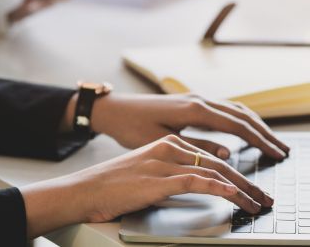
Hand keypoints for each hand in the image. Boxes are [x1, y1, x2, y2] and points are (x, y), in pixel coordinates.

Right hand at [22, 135, 272, 237]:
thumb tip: (189, 185)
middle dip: (244, 179)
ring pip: (211, 170)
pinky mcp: (157, 179)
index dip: (232, 169)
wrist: (83, 189)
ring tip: (257, 200)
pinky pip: (195, 181)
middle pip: (215, 161)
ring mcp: (162, 163)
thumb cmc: (109, 185)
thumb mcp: (142, 173)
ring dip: (240, 187)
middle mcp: (166, 149)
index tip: (246, 183)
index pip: (206, 154)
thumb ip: (166, 173)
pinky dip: (218, 187)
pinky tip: (233, 194)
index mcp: (163, 144)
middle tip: (261, 194)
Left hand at [61, 93, 288, 159]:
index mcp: (193, 109)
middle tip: (282, 150)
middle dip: (264, 132)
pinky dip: (239, 118)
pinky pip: (222, 108)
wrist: (113, 110)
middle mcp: (197, 100)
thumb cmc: (131, 127)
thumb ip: (195, 147)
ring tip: (270, 140)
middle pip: (241, 114)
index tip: (277, 153)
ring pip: (233, 108)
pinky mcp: (189, 102)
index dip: (260, 140)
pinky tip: (243, 128)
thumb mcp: (161, 142)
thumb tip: (227, 153)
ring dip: (254, 124)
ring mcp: (194, 99)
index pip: (236, 124)